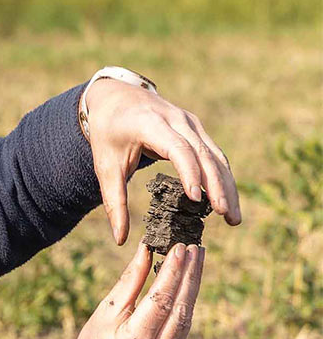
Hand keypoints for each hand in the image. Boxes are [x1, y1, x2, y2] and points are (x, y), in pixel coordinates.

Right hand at [62, 237, 205, 338]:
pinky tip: (189, 283)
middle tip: (197, 247)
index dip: (173, 272)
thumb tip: (147, 251)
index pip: (161, 301)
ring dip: (193, 286)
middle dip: (190, 275)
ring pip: (187, 317)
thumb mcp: (103, 314)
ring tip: (198, 259)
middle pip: (180, 308)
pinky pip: (183, 328)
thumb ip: (129, 284)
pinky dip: (187, 303)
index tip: (181, 247)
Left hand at [84, 77, 241, 245]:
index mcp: (151, 125)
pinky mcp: (196, 129)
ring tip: (233, 217)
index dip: (190, 173)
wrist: (116, 98)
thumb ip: (113, 203)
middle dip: (218, 187)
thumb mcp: (105, 167)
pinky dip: (222, 177)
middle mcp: (177, 120)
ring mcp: (190, 123)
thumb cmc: (108, 134)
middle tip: (226, 217)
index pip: (178, 149)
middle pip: (205, 154)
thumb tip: (120, 240)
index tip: (196, 200)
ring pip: (215, 155)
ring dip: (227, 186)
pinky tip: (226, 200)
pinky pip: (214, 154)